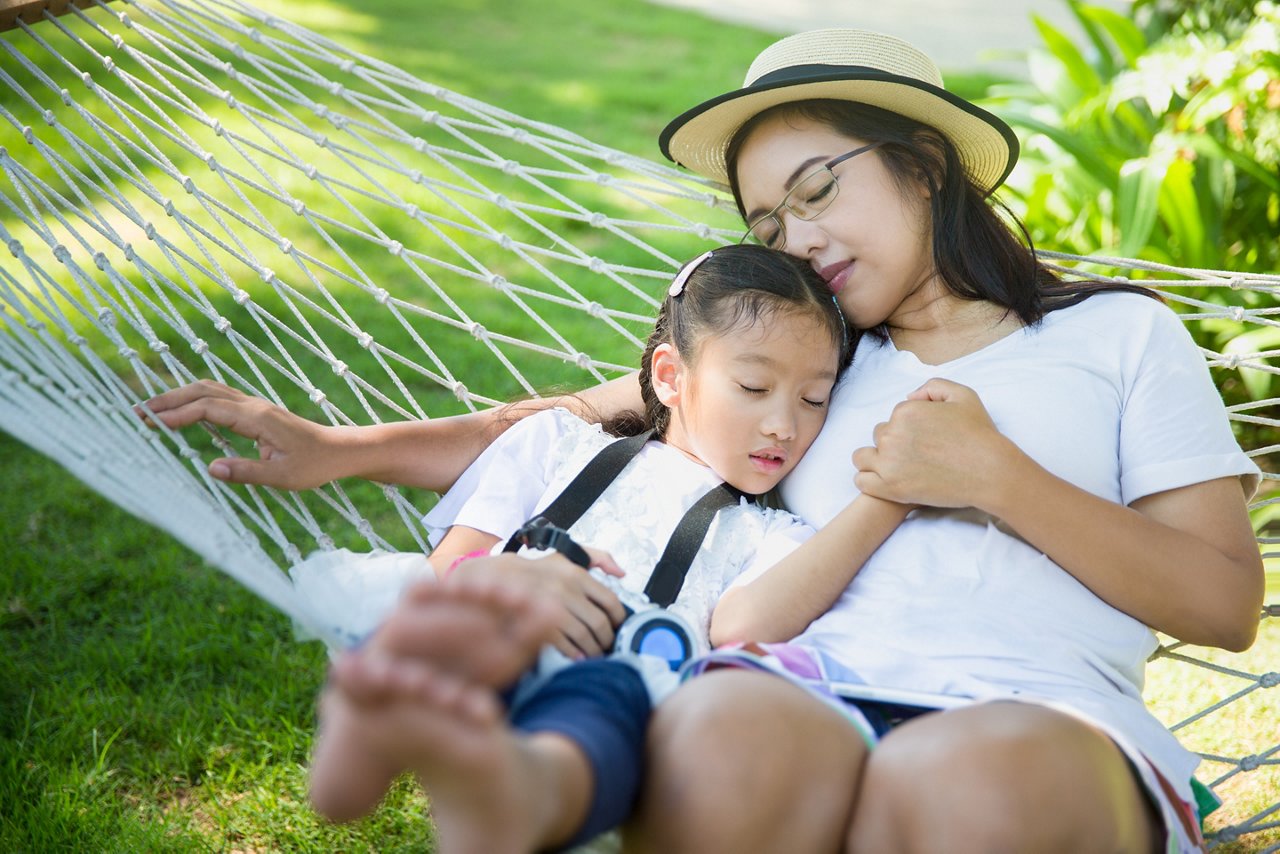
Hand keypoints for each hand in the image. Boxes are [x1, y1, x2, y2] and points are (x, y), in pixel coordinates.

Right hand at [137, 380, 341, 488]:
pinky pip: (219, 398)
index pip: (209, 408)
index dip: (179, 414)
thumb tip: (211, 469)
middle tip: (138, 412)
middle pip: (204, 391)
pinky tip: (182, 411)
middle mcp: (253, 406)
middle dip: (170, 399)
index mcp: (257, 418)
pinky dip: (195, 400)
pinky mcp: (256, 412)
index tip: (153, 424)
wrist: (340, 450)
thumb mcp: (283, 477)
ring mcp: (255, 406)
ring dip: (180, 396)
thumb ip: (247, 473)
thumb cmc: (315, 465)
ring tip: (152, 410)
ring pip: (211, 390)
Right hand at [450, 551, 626, 658]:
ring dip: (593, 650)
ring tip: (593, 653)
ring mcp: (552, 609)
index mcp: (577, 574)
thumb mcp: (567, 555)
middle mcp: (567, 590)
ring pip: (585, 637)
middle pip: (599, 624)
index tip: (617, 626)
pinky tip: (576, 656)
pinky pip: (565, 646)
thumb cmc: (538, 571)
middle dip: (606, 639)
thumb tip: (621, 573)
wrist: (501, 579)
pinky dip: (574, 654)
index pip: (610, 601)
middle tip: (607, 645)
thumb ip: (598, 557)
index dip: (618, 618)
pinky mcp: (539, 626)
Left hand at [851, 378, 1018, 509]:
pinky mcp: (890, 488)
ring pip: (863, 457)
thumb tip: (910, 398)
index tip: (928, 441)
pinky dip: (870, 479)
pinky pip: (861, 480)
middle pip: (879, 436)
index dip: (910, 428)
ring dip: (876, 460)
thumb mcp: (963, 395)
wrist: (990, 472)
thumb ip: (932, 387)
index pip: (894, 417)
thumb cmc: (980, 434)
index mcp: (905, 411)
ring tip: (898, 468)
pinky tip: (889, 481)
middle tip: (918, 456)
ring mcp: (888, 462)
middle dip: (894, 444)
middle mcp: (892, 434)